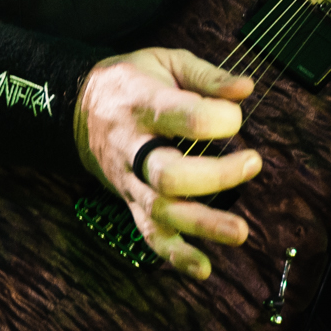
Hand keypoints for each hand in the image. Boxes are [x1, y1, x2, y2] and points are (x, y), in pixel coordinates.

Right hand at [73, 47, 262, 278]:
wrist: (78, 107)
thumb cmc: (132, 81)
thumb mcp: (166, 61)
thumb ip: (207, 76)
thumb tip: (245, 89)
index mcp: (143, 103)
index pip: (182, 116)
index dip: (218, 118)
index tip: (237, 117)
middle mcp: (133, 147)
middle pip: (169, 173)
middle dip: (215, 175)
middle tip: (253, 163)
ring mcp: (129, 180)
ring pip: (161, 211)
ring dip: (203, 224)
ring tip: (240, 231)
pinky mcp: (129, 202)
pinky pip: (149, 235)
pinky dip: (176, 256)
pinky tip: (204, 268)